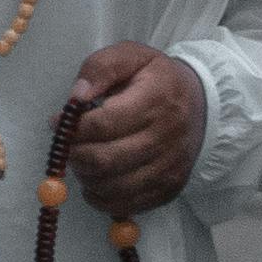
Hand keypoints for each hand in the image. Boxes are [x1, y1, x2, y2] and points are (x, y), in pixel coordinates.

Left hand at [62, 41, 209, 213]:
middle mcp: (166, 137)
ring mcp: (169, 167)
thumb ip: (100, 68)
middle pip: (104, 160)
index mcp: (156, 100)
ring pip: (112, 186)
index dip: (72, 128)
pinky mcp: (169, 189)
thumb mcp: (131, 56)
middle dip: (75, 155)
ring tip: (84, 159)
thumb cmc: (157, 80)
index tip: (59, 123)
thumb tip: (76, 97)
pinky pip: (125, 205)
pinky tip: (97, 180)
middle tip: (69, 145)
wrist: (202, 106)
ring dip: (86, 176)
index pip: (103, 124)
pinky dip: (101, 198)